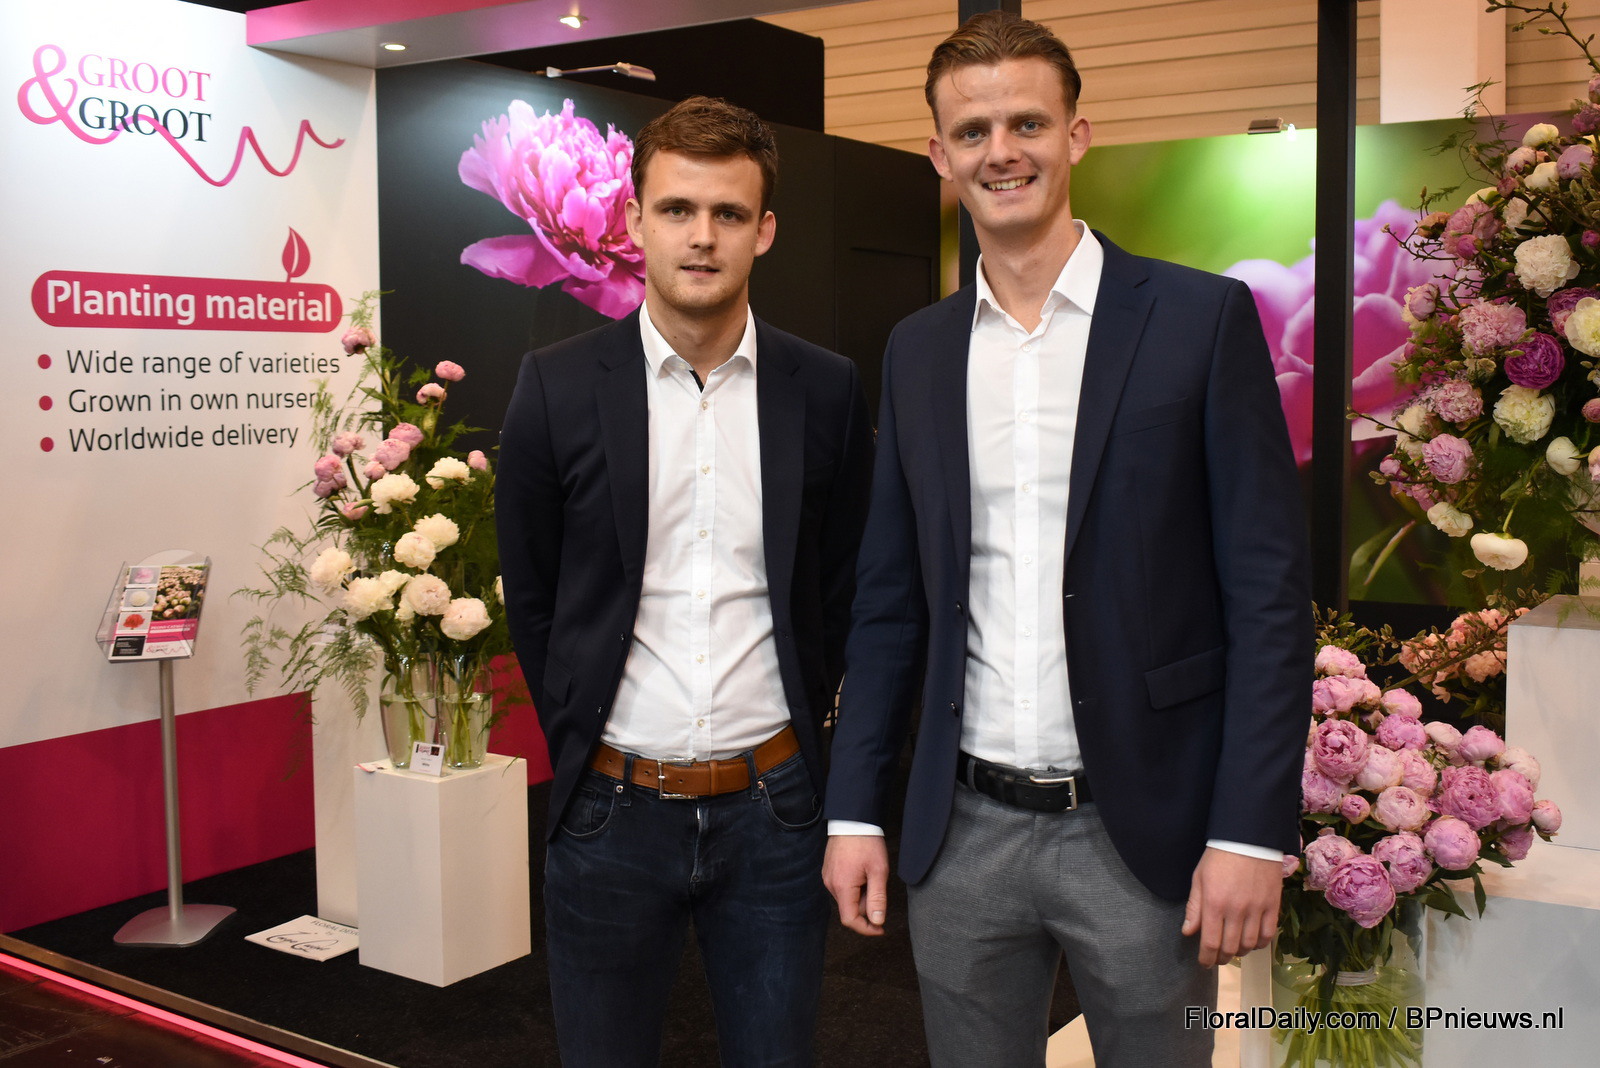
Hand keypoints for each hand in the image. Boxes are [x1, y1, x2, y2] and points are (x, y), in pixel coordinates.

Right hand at [822, 835, 889, 935]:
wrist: (852, 819)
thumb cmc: (866, 842)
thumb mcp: (878, 871)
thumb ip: (877, 898)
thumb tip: (877, 921)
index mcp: (842, 887)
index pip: (850, 920)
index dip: (866, 928)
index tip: (880, 928)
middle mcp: (831, 884)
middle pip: (850, 908)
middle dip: (866, 903)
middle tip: (878, 883)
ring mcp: (828, 877)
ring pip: (847, 898)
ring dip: (861, 893)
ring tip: (869, 873)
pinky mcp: (829, 871)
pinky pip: (843, 887)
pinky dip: (854, 885)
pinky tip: (861, 870)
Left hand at [1181, 847, 1282, 966]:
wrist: (1248, 838)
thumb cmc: (1219, 857)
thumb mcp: (1199, 879)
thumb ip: (1194, 907)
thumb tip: (1188, 932)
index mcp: (1214, 903)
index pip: (1210, 942)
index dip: (1206, 958)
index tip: (1204, 962)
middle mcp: (1236, 910)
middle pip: (1230, 947)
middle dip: (1221, 958)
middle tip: (1217, 958)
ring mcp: (1257, 909)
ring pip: (1250, 945)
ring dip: (1240, 952)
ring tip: (1233, 950)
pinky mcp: (1273, 905)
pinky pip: (1268, 934)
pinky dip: (1260, 944)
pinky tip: (1252, 942)